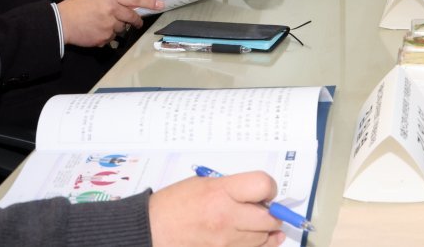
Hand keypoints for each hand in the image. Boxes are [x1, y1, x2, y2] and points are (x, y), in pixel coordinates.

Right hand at [57, 0, 156, 47]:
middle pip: (132, 16)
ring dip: (117, 27)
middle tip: (137, 22)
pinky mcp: (104, 37)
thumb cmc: (78, 6)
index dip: (149, 2)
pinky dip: (107, 35)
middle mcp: (112, 9)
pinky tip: (97, 30)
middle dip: (136, 20)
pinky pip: (112, 37)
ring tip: (103, 23)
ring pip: (122, 28)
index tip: (160, 4)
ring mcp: (109, 25)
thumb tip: (128, 4)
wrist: (62, 22)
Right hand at [150, 172, 284, 246]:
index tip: (266, 193)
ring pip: (262, 239)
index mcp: (221, 192)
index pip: (263, 186)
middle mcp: (226, 217)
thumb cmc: (175, 204)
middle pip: (269, 218)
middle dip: (272, 214)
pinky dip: (255, 246)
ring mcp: (224, 241)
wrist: (152, 229)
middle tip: (266, 211)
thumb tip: (259, 196)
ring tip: (259, 226)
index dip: (269, 188)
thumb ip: (234, 188)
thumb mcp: (205, 183)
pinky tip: (256, 240)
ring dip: (265, 232)